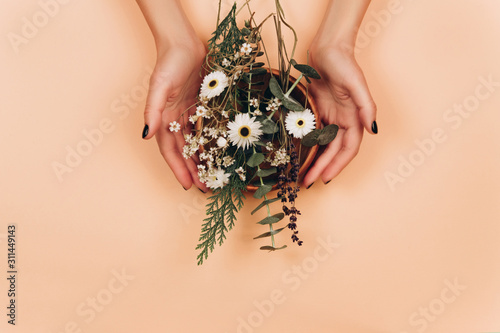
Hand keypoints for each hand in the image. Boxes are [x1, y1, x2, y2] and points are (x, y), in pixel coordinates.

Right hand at [142, 41, 208, 190]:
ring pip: (193, 144)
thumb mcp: (159, 86)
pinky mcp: (198, 108)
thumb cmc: (169, 62)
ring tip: (211, 177)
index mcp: (163, 118)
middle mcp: (173, 120)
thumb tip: (147, 135)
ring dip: (200, 161)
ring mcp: (186, 115)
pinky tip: (216, 155)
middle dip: (192, 171)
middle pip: (183, 152)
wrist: (183, 44)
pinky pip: (202, 131)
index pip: (170, 150)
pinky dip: (207, 144)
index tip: (188, 185)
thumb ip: (152, 110)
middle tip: (205, 188)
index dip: (178, 168)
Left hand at [303, 45, 376, 185]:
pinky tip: (299, 155)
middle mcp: (342, 121)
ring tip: (302, 176)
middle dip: (322, 168)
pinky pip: (313, 134)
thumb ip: (366, 107)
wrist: (327, 49)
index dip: (338, 165)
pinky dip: (308, 146)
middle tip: (307, 183)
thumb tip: (373, 130)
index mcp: (354, 119)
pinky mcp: (317, 111)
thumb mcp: (357, 84)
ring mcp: (330, 117)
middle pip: (333, 152)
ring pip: (323, 146)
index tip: (325, 179)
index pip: (347, 150)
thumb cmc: (344, 64)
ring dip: (315, 161)